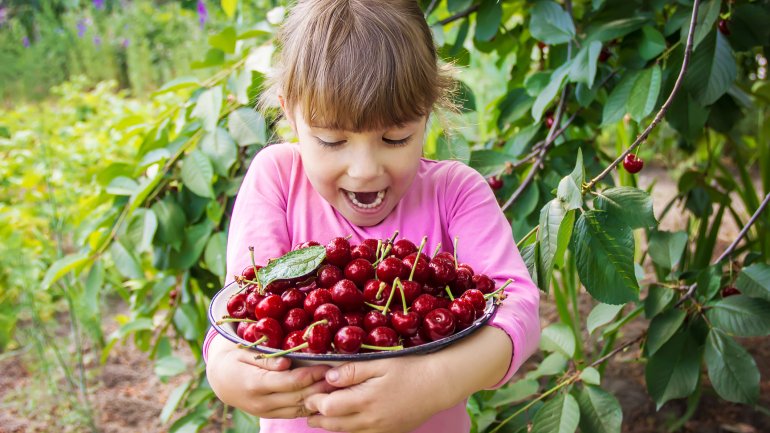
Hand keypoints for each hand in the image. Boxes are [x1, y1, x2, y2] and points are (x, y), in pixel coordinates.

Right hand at [206, 334, 335, 418]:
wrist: (220, 380)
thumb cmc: (235, 359)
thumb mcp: (245, 352)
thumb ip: (266, 360)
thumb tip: (287, 363)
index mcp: (254, 383)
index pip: (289, 382)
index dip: (310, 375)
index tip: (326, 366)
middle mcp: (261, 402)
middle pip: (297, 397)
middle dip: (320, 388)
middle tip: (339, 377)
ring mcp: (265, 411)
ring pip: (298, 409)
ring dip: (319, 400)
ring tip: (337, 388)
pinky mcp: (270, 415)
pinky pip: (294, 414)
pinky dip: (311, 408)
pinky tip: (324, 398)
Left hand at [303, 326, 511, 432]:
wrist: (439, 384)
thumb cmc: (411, 368)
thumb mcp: (381, 363)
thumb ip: (353, 371)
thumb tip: (328, 376)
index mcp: (366, 401)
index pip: (328, 407)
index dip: (314, 401)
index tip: (309, 392)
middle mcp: (371, 421)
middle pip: (333, 425)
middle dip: (317, 416)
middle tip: (307, 407)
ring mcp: (381, 430)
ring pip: (346, 432)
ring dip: (330, 424)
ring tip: (320, 415)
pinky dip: (349, 428)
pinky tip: (346, 417)